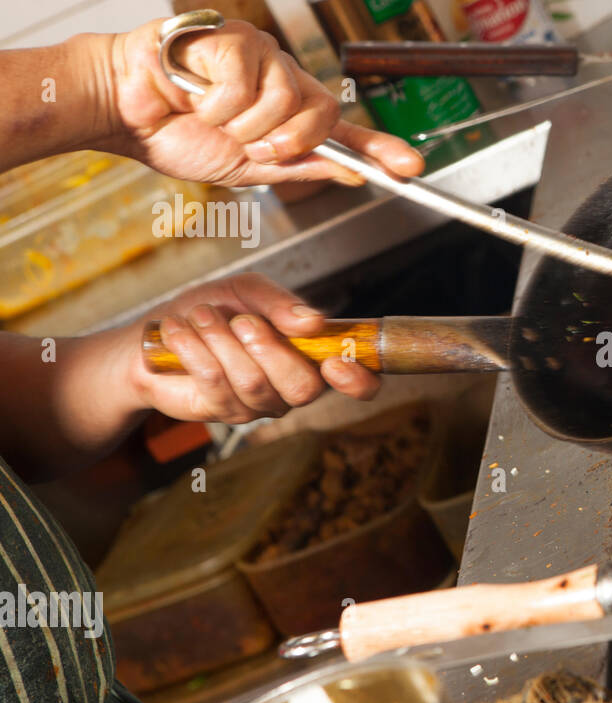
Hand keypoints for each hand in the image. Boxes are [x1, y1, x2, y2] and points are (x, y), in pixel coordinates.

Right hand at [98, 18, 422, 186]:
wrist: (126, 113)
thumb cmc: (180, 135)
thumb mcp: (248, 166)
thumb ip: (299, 167)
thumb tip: (353, 174)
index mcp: (292, 112)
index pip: (345, 131)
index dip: (380, 148)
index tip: (410, 168)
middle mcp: (284, 79)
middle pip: (322, 113)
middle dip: (287, 141)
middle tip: (251, 145)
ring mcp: (261, 55)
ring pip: (284, 100)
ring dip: (243, 126)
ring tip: (213, 119)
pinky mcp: (232, 39)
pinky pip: (244, 85)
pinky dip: (216, 105)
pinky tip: (195, 97)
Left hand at [122, 273, 379, 423]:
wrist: (160, 332)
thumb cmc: (213, 310)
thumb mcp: (247, 290)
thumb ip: (280, 302)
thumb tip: (313, 322)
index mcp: (313, 357)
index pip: (359, 383)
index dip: (358, 379)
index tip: (335, 362)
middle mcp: (292, 388)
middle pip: (304, 388)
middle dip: (270, 349)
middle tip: (242, 321)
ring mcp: (259, 405)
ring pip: (254, 383)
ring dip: (222, 341)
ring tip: (202, 316)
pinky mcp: (222, 412)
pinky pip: (216, 383)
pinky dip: (194, 348)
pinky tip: (179, 331)